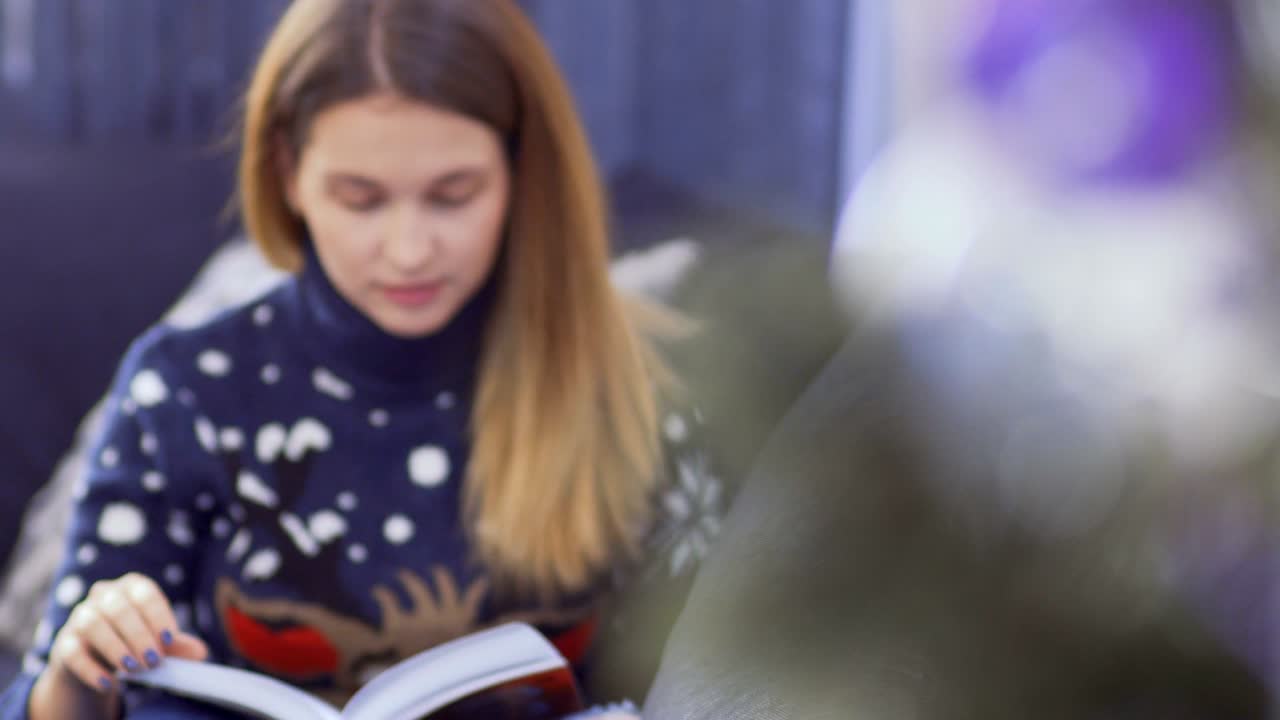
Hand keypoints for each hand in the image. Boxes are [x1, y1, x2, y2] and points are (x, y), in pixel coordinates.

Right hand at [46, 572, 207, 692]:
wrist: (96, 659)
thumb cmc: (135, 641)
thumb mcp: (157, 642)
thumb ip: (177, 646)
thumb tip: (201, 652)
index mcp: (131, 587)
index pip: (145, 593)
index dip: (157, 615)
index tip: (169, 640)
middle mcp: (103, 595)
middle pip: (118, 607)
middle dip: (138, 634)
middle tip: (153, 660)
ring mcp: (80, 616)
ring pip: (92, 624)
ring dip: (114, 647)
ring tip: (133, 669)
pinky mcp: (64, 642)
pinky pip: (72, 652)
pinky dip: (91, 669)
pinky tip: (109, 683)